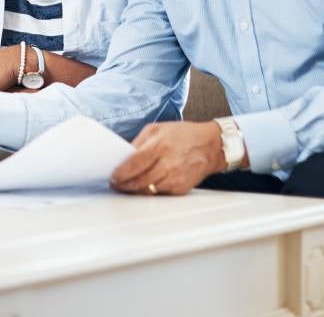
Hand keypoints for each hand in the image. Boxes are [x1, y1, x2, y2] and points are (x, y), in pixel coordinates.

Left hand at [110, 122, 224, 195]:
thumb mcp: (157, 129)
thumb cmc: (183, 135)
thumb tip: (123, 156)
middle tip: (116, 184)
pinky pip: (160, 193)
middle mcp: (168, 163)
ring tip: (127, 186)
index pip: (134, 164)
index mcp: (160, 146)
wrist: (211, 146)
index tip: (113, 177)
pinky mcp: (181, 188)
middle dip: (124, 185)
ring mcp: (176, 178)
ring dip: (135, 190)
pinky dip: (150, 191)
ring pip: (148, 190)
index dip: (120, 173)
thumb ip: (139, 142)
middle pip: (139, 181)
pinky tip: (145, 185)